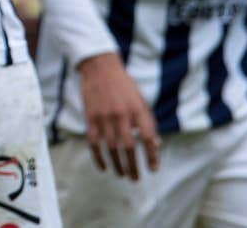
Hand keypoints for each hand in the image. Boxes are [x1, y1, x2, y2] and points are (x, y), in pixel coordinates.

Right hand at [77, 52, 160, 179]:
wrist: (100, 67)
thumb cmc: (124, 84)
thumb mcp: (140, 99)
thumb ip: (147, 121)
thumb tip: (155, 144)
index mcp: (137, 109)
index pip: (147, 137)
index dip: (151, 155)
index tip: (153, 169)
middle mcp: (122, 114)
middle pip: (129, 147)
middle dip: (133, 166)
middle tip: (136, 179)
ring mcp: (105, 117)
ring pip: (111, 148)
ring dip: (117, 165)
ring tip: (122, 174)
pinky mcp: (91, 118)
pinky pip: (94, 143)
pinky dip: (98, 158)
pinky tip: (104, 167)